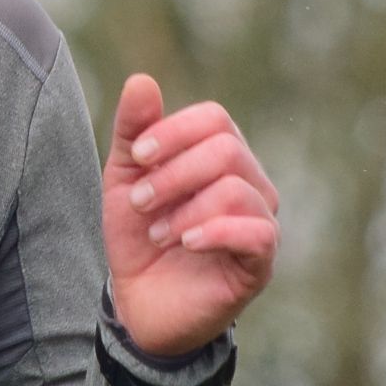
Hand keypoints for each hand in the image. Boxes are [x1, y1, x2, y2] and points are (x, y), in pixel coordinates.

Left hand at [103, 75, 278, 355]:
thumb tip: (141, 80)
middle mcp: (250, 184)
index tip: (140, 157)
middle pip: (226, 151)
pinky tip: (186, 244)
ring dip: (185, 210)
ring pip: (237, 189)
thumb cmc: (140, 237)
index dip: (175, 131)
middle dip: (174, 175)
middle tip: (141, 204)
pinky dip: (215, 232)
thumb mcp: (125, 180)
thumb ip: (133, 132)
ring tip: (159, 234)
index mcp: (221, 158)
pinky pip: (258, 232)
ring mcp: (260, 223)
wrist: (139, 304)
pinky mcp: (261, 264)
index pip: (215, 119)